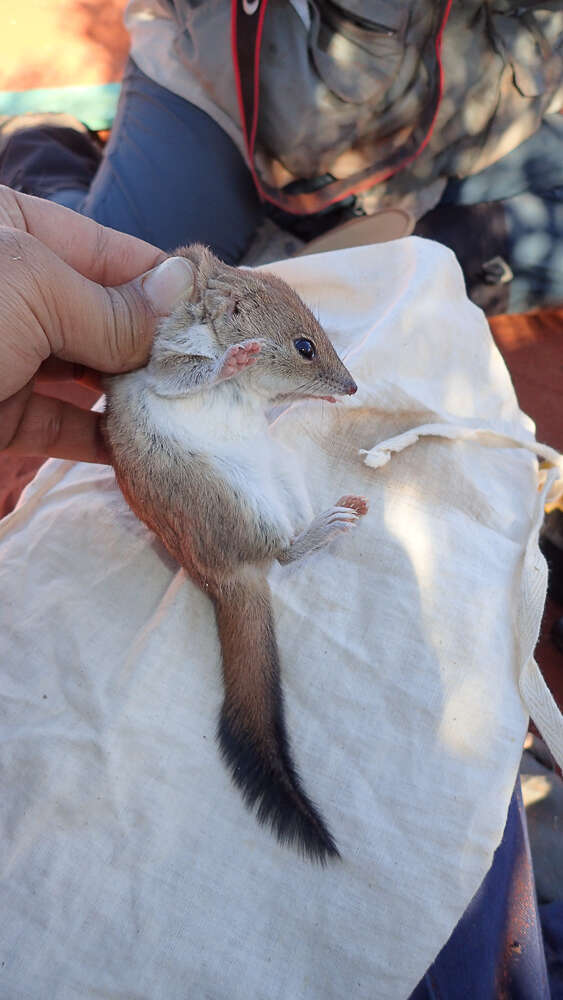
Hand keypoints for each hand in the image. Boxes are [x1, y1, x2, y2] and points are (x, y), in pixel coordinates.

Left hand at [0, 186, 192, 463]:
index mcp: (10, 229)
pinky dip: (103, 438)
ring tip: (192, 411)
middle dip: (158, 344)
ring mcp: (3, 355)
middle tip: (218, 372)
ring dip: (138, 396)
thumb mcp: (30, 288)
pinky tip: (145, 446)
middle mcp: (11, 290)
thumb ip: (110, 302)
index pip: (108, 250)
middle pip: (103, 314)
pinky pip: (62, 424)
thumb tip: (181, 287)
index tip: (221, 312)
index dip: (166, 280)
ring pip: (87, 374)